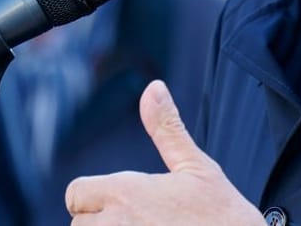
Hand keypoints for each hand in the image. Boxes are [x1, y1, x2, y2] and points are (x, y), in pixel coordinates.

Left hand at [66, 80, 262, 224]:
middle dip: (103, 225)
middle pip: (79, 225)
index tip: (122, 205)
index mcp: (126, 193)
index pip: (76, 194)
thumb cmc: (224, 216)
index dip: (94, 199)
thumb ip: (167, 129)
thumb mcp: (197, 167)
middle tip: (142, 223)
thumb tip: (153, 87)